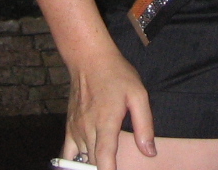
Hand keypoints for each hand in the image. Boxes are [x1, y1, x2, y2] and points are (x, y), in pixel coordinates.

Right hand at [62, 43, 155, 169]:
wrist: (89, 59)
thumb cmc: (116, 75)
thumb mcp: (138, 94)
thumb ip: (144, 125)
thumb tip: (150, 152)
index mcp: (106, 123)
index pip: (103, 159)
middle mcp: (88, 129)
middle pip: (92, 163)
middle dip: (102, 169)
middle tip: (115, 167)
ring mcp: (76, 129)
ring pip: (81, 159)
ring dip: (91, 165)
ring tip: (104, 165)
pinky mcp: (69, 126)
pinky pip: (67, 152)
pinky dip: (74, 162)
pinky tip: (82, 164)